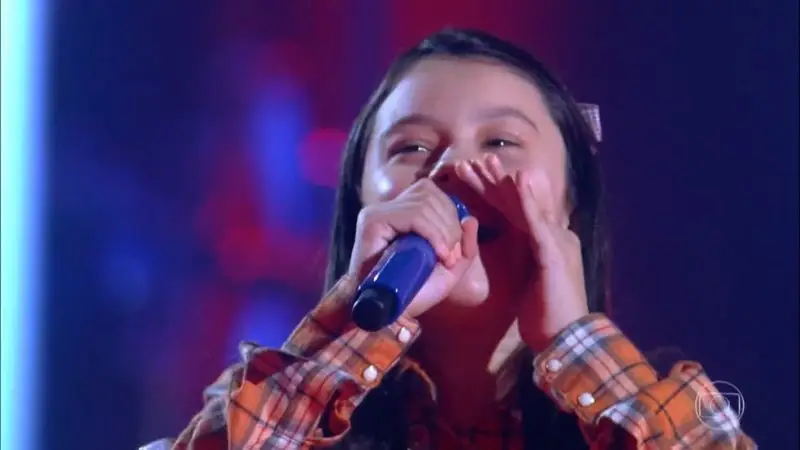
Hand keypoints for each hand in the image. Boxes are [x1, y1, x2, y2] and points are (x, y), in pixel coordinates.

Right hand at [349, 178, 479, 318]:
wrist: (391, 316)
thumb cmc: (417, 293)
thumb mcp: (450, 268)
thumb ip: (466, 245)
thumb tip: (470, 218)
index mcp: (400, 212)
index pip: (429, 192)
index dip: (450, 215)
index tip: (452, 251)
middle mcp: (385, 208)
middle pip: (429, 193)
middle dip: (450, 225)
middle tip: (450, 257)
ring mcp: (376, 213)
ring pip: (424, 203)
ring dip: (444, 231)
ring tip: (443, 258)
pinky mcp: (372, 223)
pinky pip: (414, 215)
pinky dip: (434, 234)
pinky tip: (439, 255)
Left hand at [455, 155, 589, 351]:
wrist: (568, 338)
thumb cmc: (548, 316)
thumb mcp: (531, 282)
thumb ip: (524, 260)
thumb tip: (510, 248)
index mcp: (547, 242)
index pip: (517, 211)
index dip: (497, 192)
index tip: (477, 175)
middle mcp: (555, 235)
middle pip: (519, 202)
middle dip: (495, 181)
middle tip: (474, 160)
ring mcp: (556, 241)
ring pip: (525, 204)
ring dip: (503, 182)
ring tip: (483, 161)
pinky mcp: (553, 252)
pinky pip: (537, 221)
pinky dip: (528, 199)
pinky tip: (516, 179)